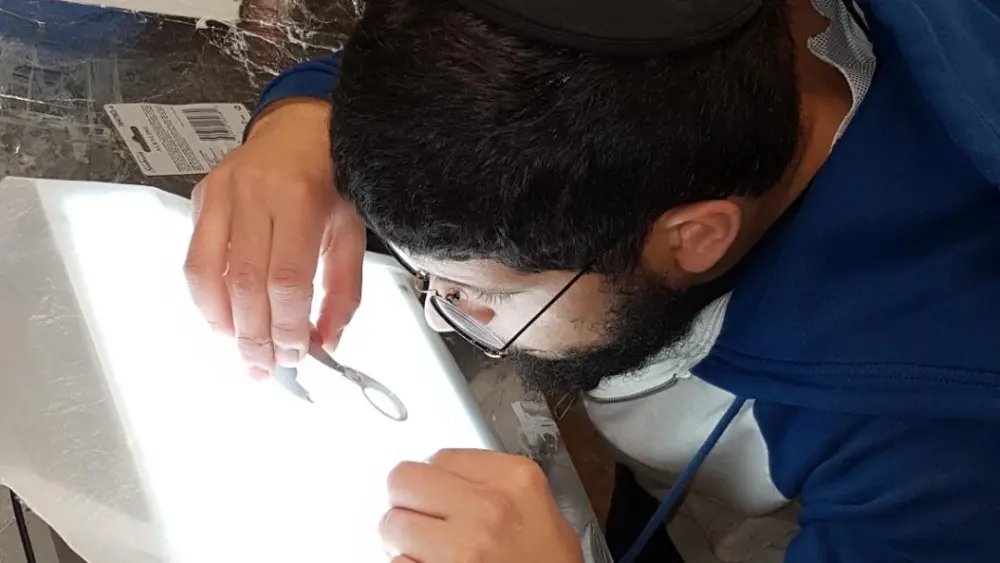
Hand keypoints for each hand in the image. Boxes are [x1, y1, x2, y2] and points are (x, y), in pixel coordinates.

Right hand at [185, 98, 365, 376]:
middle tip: (262, 370)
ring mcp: (223, 193)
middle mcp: (257, 194)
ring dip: (222, 323)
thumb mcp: (351, 232)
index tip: (295, 357)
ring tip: (240, 353)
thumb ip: (343, 291)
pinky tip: (221, 322)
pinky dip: (204, 298)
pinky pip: (194, 257)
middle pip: (246, 282)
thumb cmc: (331, 182)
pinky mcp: (202, 197)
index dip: (287, 326)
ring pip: (208, 273)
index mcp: (302, 200)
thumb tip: (327, 344)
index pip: (287, 279)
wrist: (299, 129)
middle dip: (253, 336)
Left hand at [382, 449, 582, 562]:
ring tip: (430, 552)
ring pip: (390, 524)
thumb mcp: (541, 510)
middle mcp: (487, 508)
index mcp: (515, 480)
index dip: (434, 479)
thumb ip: (495, 484)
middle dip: (407, 501)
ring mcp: (461, 549)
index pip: (439, 456)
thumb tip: (442, 478)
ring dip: (402, 540)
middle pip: (404, 479)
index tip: (439, 495)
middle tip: (423, 521)